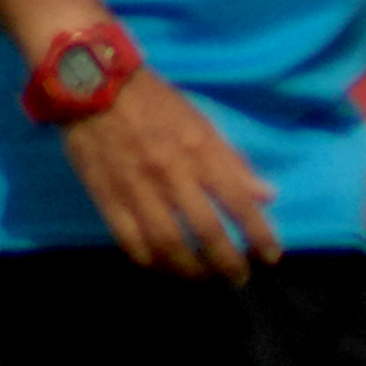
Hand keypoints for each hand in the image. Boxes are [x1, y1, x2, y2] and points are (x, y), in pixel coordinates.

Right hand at [61, 71, 280, 280]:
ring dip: (189, 269)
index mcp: (200, 153)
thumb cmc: (156, 102)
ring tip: (203, 278)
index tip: (271, 256)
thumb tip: (265, 195)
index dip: (259, 234)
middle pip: (206, 232)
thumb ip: (233, 162)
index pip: (238, 203)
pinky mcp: (105, 198)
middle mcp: (172, 175)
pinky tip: (162, 266)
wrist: (94, 87)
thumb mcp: (203, 123)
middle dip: (227, 262)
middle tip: (238, 278)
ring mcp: (136, 189)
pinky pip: (129, 241)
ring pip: (167, 245)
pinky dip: (149, 260)